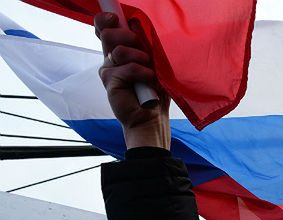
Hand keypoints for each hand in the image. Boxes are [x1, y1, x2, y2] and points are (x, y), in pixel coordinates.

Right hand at [95, 12, 170, 149]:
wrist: (152, 117)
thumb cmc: (155, 91)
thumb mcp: (152, 63)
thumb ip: (142, 45)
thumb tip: (135, 24)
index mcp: (120, 51)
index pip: (105, 28)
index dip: (106, 19)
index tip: (115, 18)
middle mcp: (111, 58)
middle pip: (108, 33)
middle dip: (128, 37)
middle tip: (144, 53)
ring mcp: (108, 69)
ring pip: (120, 50)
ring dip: (140, 58)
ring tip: (150, 72)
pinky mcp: (109, 81)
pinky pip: (129, 67)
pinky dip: (143, 73)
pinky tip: (149, 82)